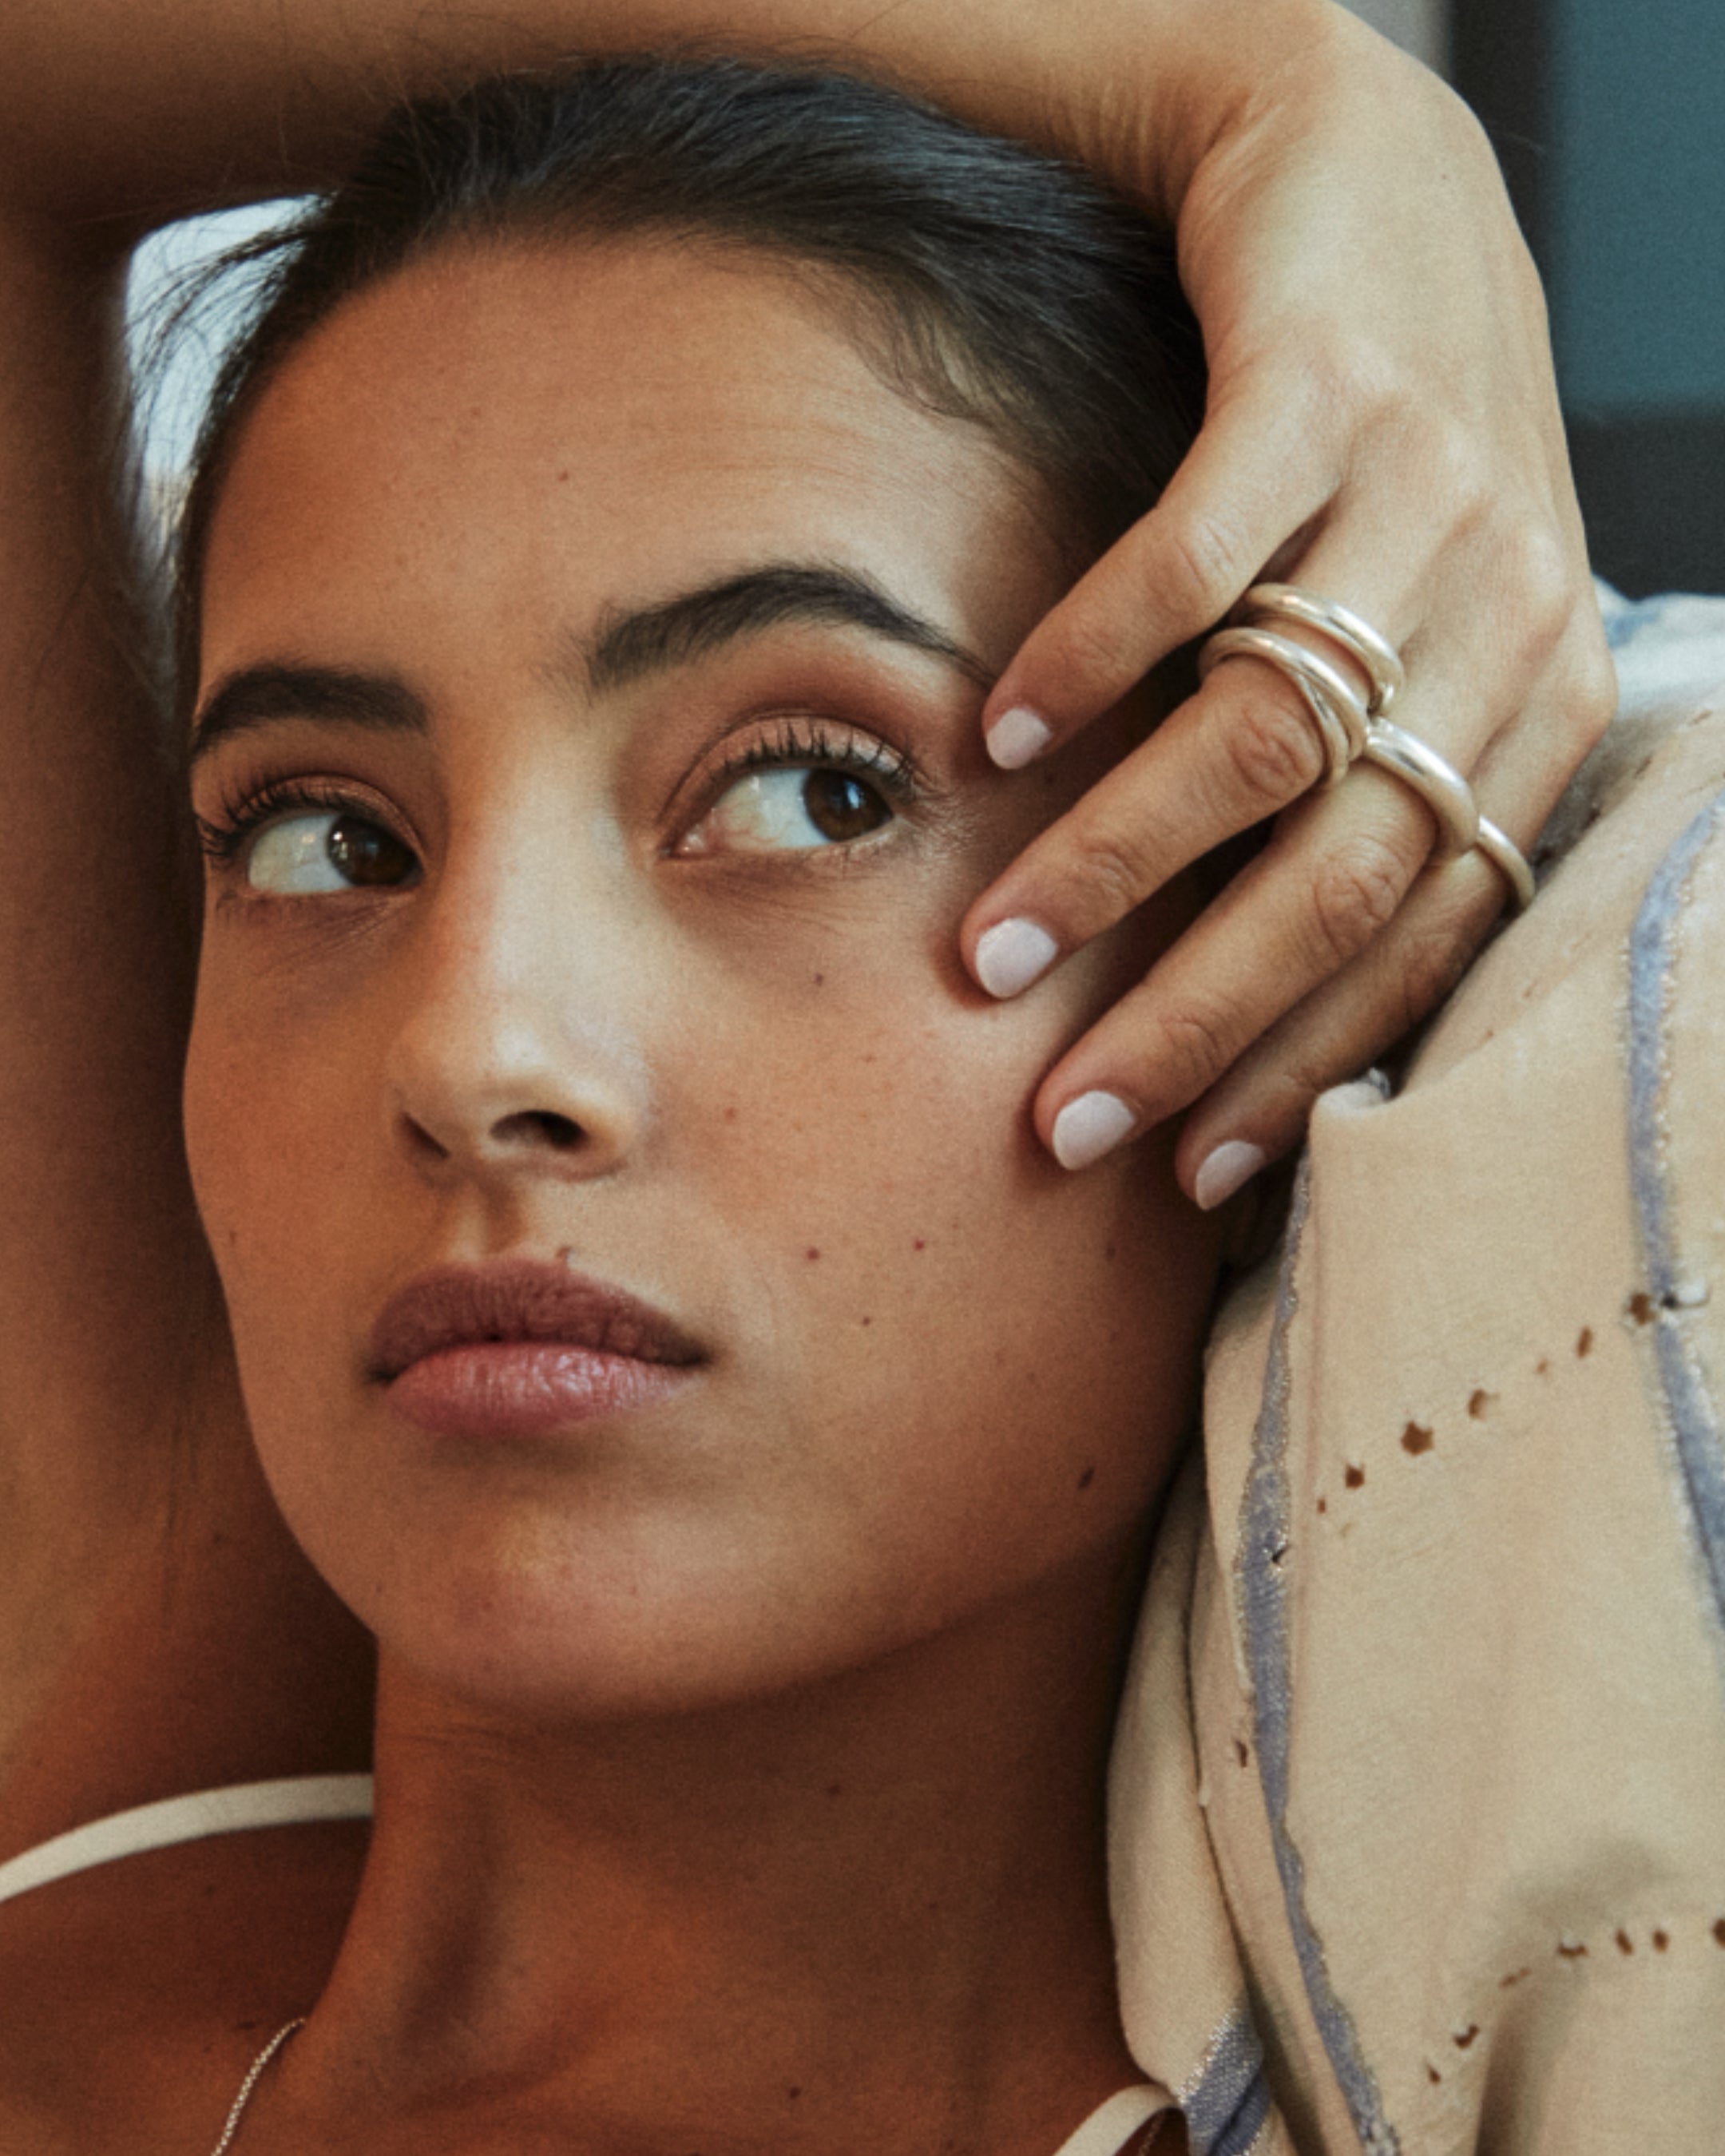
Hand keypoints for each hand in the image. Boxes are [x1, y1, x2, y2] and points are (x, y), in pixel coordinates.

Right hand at [959, 3, 1615, 1205]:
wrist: (1368, 170)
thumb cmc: (1370, 445)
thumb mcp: (1412, 621)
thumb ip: (1362, 780)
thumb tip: (1242, 988)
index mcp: (1540, 698)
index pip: (1429, 934)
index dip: (1304, 1063)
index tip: (1186, 1166)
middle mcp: (1511, 607)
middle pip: (1349, 868)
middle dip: (1199, 1014)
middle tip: (1069, 1115)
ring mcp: (1431, 490)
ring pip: (1273, 733)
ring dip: (1120, 862)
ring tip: (991, 952)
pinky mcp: (1327, 381)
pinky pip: (1203, 559)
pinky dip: (1092, 662)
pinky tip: (1004, 738)